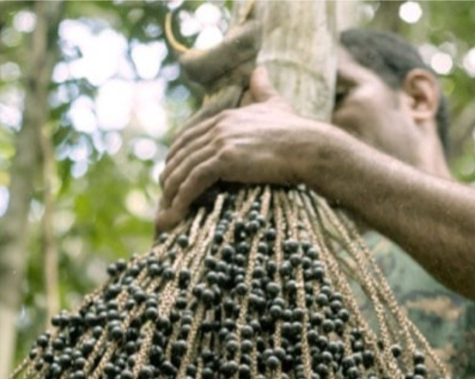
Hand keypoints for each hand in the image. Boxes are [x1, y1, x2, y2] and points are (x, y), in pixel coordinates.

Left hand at [156, 68, 332, 232]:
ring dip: (171, 190)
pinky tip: (177, 212)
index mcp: (225, 117)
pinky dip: (181, 198)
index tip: (171, 170)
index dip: (175, 155)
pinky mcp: (226, 160)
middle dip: (169, 174)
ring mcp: (221, 143)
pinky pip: (193, 181)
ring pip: (183, 169)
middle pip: (180, 154)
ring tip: (166, 209)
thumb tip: (260, 70)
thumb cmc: (297, 130)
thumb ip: (263, 89)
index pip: (187, 137)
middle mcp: (218, 127)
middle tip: (164, 193)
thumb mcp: (276, 104)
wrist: (310, 146)